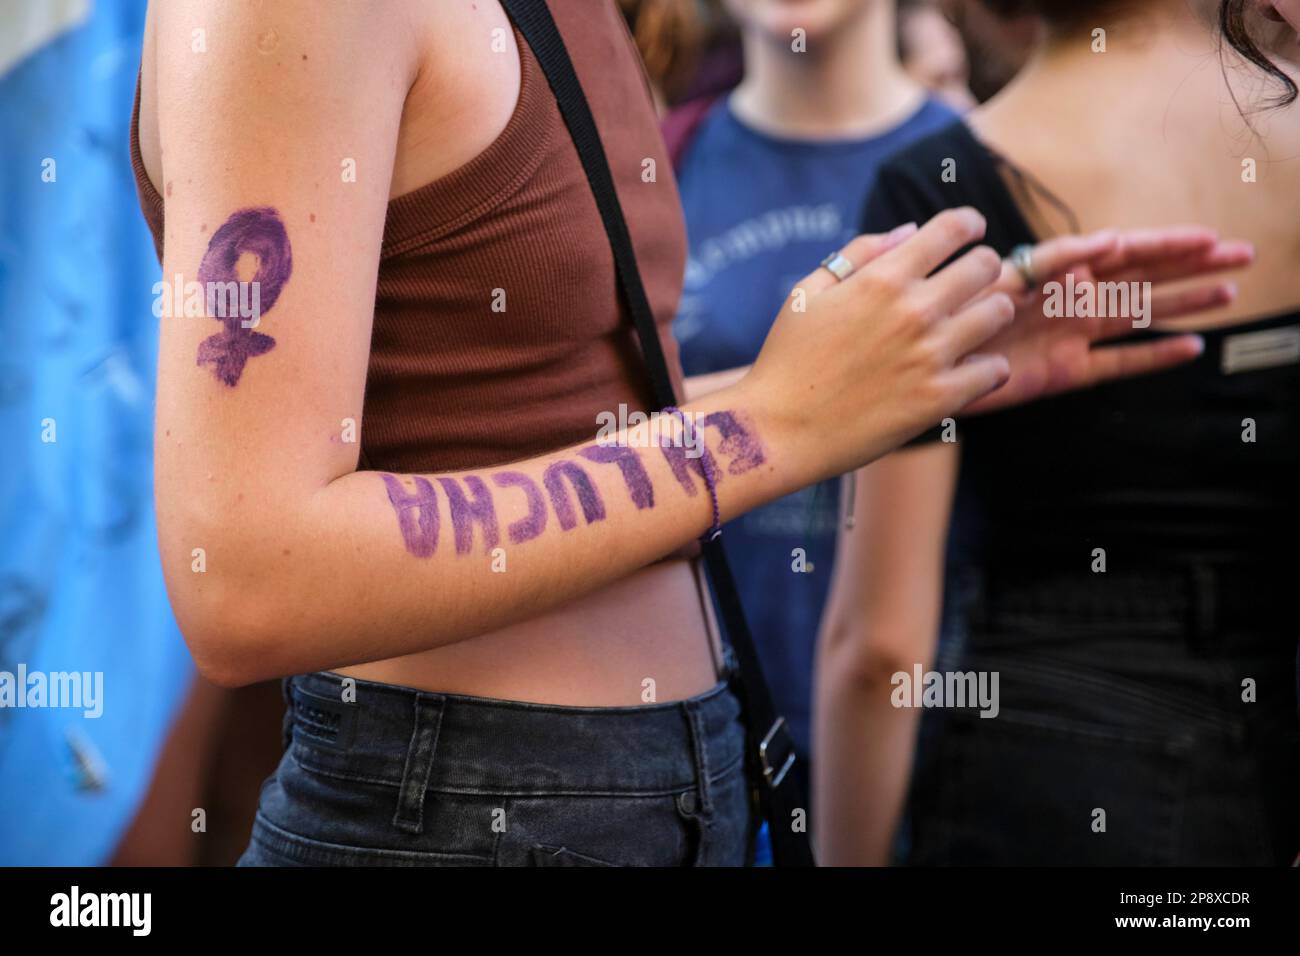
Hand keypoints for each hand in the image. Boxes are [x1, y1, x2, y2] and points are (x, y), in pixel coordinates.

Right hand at [742, 208, 1013, 487]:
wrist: (779, 431)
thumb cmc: (787, 360)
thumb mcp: (807, 292)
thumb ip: (860, 253)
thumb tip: (911, 231)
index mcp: (882, 279)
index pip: (953, 228)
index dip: (969, 224)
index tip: (971, 231)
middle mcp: (913, 311)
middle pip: (986, 266)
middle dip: (983, 267)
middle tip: (972, 282)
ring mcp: (930, 355)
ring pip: (999, 312)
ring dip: (990, 313)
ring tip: (972, 326)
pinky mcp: (939, 399)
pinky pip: (995, 369)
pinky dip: (988, 366)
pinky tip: (969, 368)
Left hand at [963, 227, 1252, 414]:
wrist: (914, 364)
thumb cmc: (941, 314)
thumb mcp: (986, 278)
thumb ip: (1044, 261)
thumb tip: (1107, 242)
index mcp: (1046, 273)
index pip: (1112, 251)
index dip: (1156, 244)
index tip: (1199, 237)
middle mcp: (1065, 301)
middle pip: (1138, 276)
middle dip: (1187, 263)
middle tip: (1239, 252)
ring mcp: (1069, 336)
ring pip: (1137, 314)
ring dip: (1183, 302)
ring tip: (1231, 289)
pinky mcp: (1064, 373)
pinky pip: (1116, 363)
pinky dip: (1151, 356)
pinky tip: (1191, 347)